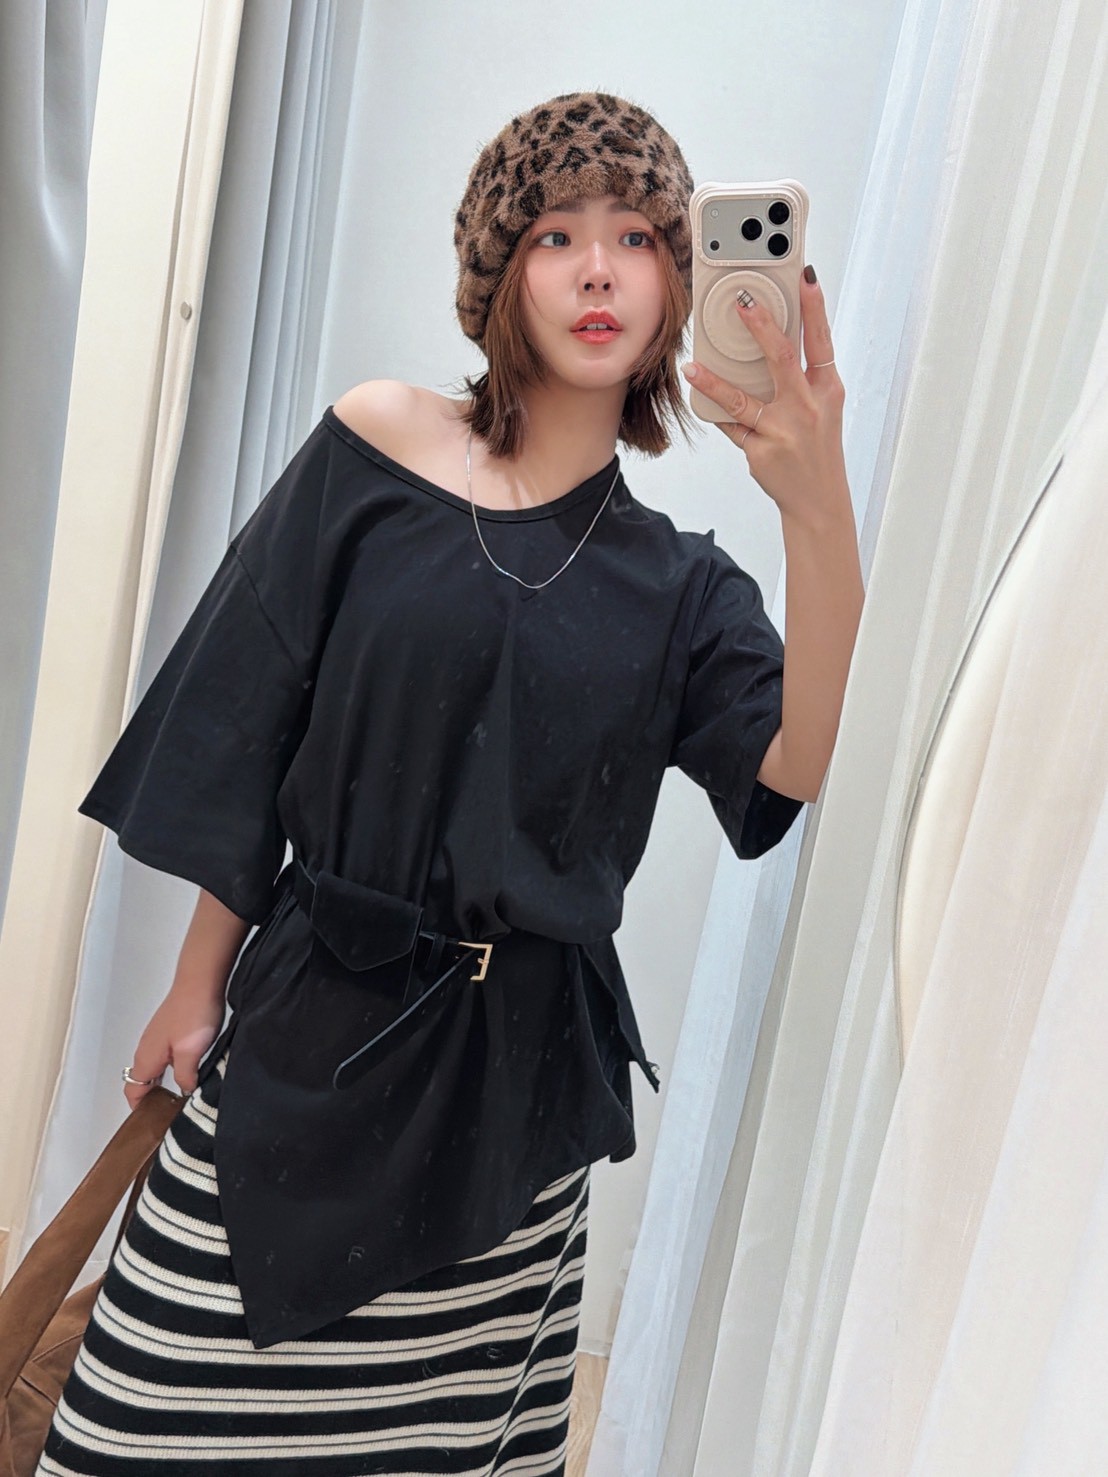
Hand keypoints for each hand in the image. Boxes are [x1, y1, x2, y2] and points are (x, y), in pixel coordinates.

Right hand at [123, 983, 225, 1109]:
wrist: (201, 980)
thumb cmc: (193, 1014)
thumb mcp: (191, 1053)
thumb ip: (185, 1077)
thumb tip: (184, 1094)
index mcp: (146, 1058)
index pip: (133, 1091)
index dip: (139, 1109)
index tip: (151, 1124)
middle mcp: (147, 1048)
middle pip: (143, 1081)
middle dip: (153, 1099)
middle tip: (172, 1114)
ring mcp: (158, 1037)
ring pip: (156, 1068)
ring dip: (165, 1083)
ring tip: (185, 1096)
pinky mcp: (170, 1029)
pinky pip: (166, 1056)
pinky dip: (173, 1069)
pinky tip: (192, 1071)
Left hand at [681, 267, 847, 524]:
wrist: (818, 500)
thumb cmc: (817, 447)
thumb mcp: (822, 408)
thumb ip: (800, 377)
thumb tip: (768, 340)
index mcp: (826, 390)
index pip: (821, 341)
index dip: (814, 309)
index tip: (805, 278)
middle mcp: (807, 407)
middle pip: (783, 360)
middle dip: (763, 328)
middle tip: (742, 302)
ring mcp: (782, 431)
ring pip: (743, 399)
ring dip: (715, 380)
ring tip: (694, 365)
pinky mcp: (761, 451)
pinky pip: (732, 425)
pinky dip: (715, 409)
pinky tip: (699, 392)